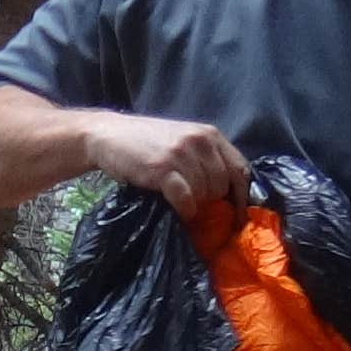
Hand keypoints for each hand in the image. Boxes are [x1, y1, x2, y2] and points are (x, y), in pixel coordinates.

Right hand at [82, 112, 252, 215]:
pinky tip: (177, 208)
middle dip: (212, 201)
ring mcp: (181, 153)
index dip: (242, 196)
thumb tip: (229, 195)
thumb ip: (206, 158)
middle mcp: (200, 140)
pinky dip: (184, 209)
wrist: (107, 134)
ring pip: (205, 193)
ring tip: (181, 202)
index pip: (241, 169)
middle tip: (195, 205)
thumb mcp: (183, 141)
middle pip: (223, 184)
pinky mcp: (162, 168)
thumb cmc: (146, 142)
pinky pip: (186, 199)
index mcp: (210, 134)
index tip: (239, 216)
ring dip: (195, 205)